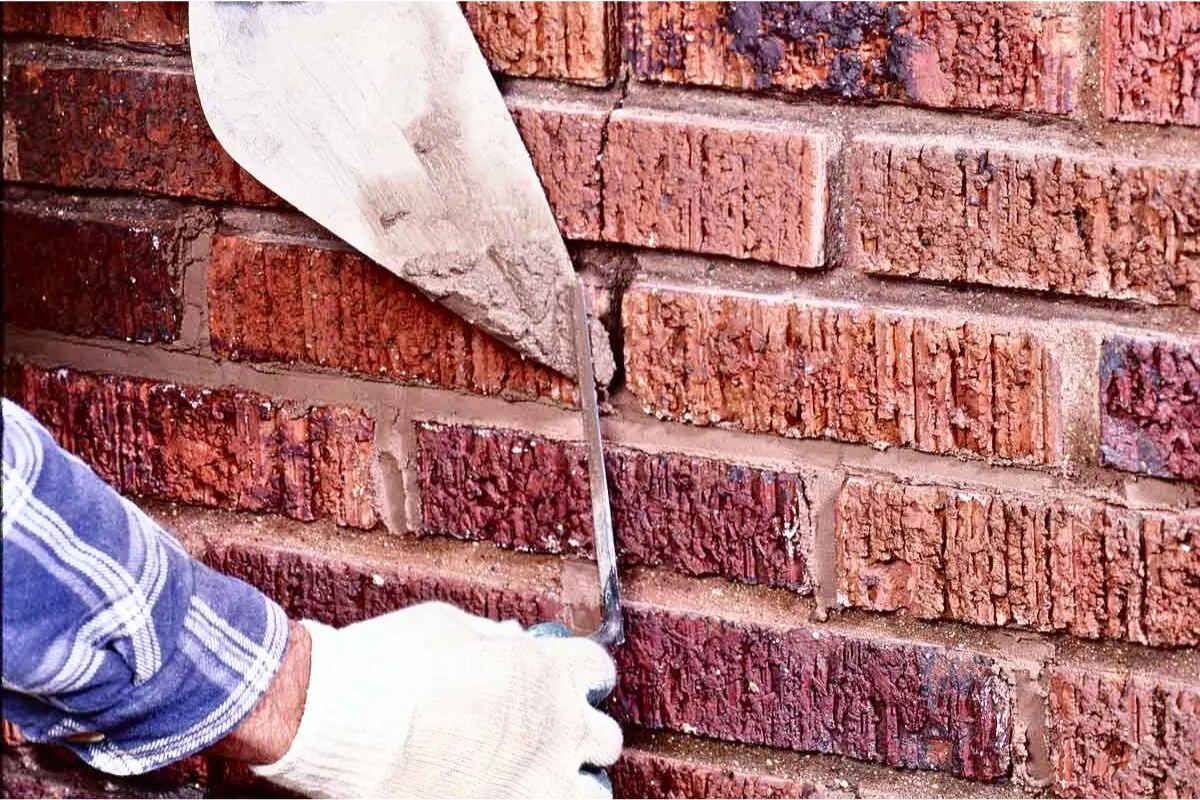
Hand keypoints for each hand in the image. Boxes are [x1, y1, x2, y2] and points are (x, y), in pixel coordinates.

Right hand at [251, 603, 620, 797]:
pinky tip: (502, 790)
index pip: (597, 670)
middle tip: (547, 730)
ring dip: (568, 780)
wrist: (345, 725)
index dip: (579, 672)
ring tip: (534, 775)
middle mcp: (555, 729)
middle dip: (579, 731)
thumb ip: (492, 640)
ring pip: (591, 792)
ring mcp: (535, 783)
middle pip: (605, 737)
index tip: (564, 677)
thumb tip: (505, 644)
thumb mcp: (448, 628)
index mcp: (545, 672)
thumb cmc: (390, 669)